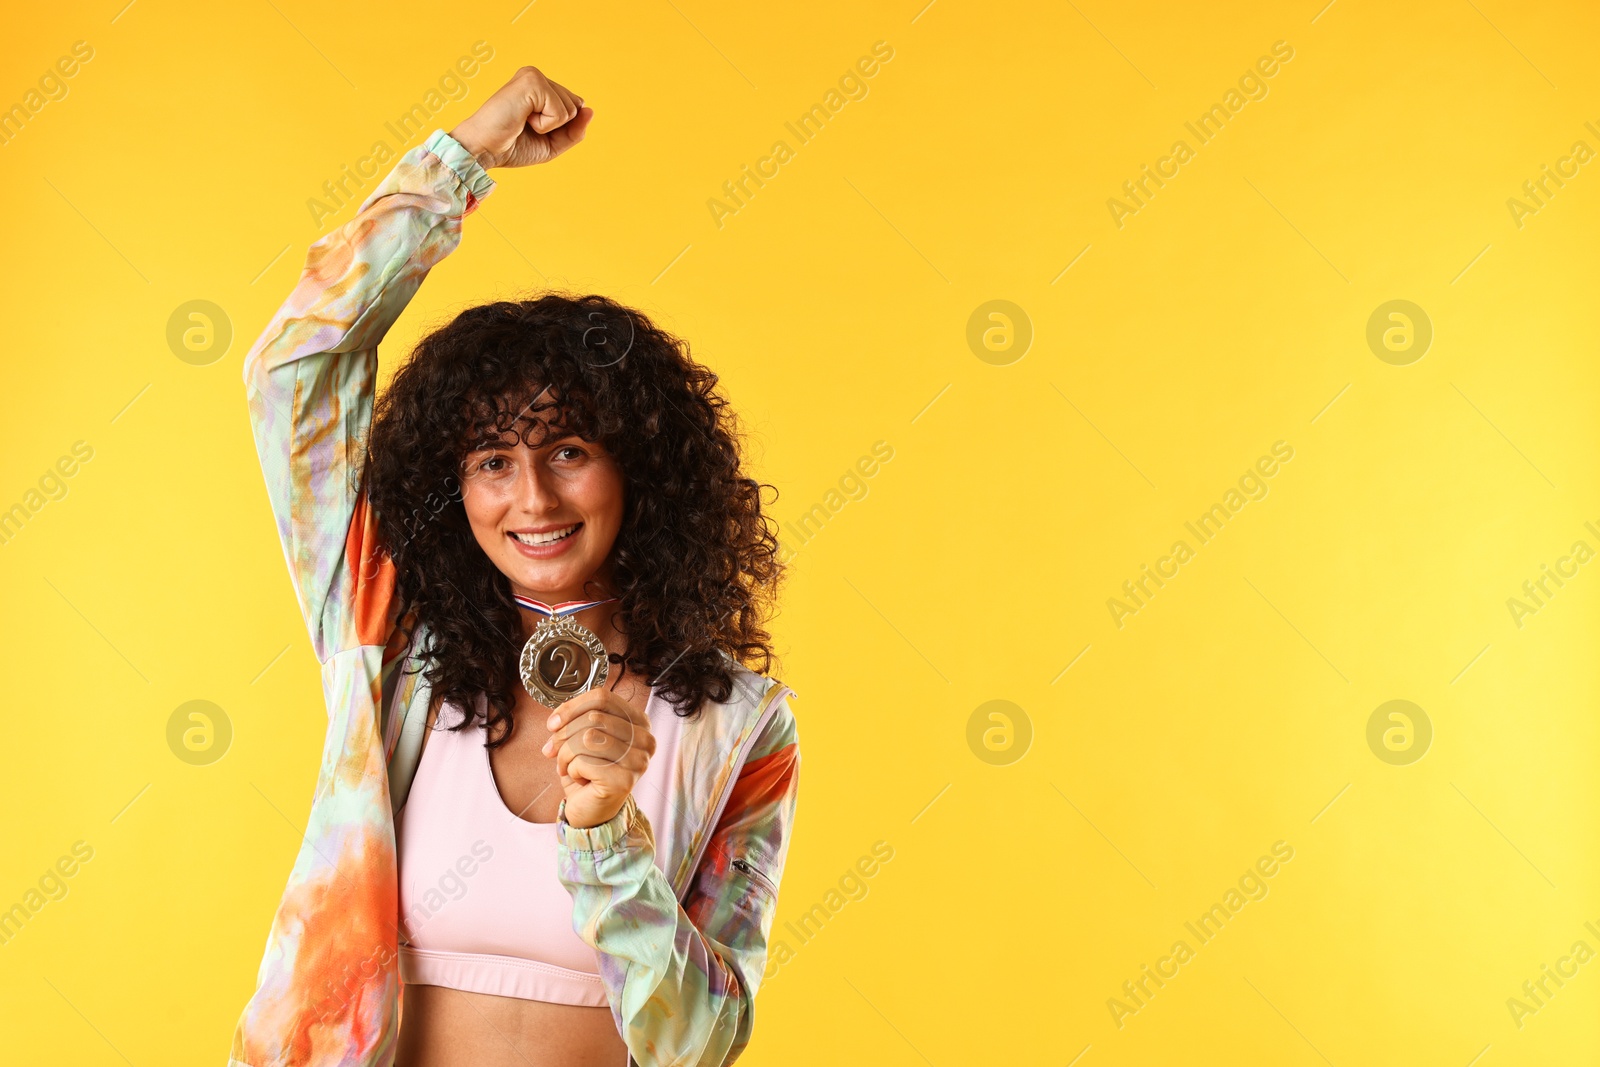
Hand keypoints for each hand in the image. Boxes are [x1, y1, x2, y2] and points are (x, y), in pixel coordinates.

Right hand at [449, 65, 592, 170]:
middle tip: (527, 127)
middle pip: (576, 106)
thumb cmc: (512, 147)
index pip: (575, 107)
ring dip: (550, 126)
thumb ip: (574, 131)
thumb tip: (590, 110)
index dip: (561, 128)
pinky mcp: (532, 81)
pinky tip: (523, 119)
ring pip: (571, 108)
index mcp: (540, 87)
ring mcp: (534, 76)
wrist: (483, 149)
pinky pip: (561, 112)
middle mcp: (536, 77)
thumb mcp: (552, 144)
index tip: (532, 129)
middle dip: (558, 127)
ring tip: (523, 122)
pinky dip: (545, 125)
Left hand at [542, 688, 653, 828]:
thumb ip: (576, 720)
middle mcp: (645, 739)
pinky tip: (580, 780)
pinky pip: (582, 762)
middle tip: (555, 752)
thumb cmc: (588, 772)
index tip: (553, 724)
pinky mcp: (624, 780)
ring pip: (586, 738)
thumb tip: (556, 721)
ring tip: (568, 767)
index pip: (602, 698)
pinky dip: (571, 770)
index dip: (571, 707)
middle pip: (593, 717)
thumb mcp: (583, 737)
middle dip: (564, 735)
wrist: (591, 810)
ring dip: (566, 755)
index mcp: (640, 722)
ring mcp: (638, 761)